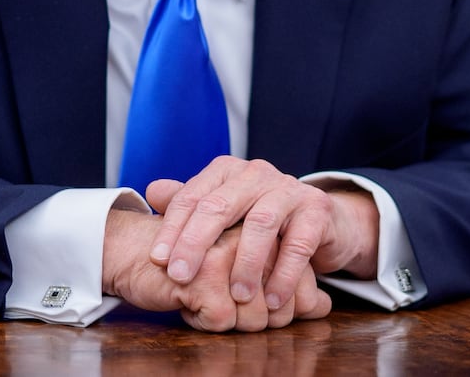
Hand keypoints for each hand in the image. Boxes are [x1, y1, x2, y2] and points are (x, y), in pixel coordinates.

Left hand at [142, 157, 379, 312]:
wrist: (318, 220)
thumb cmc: (258, 220)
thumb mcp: (223, 214)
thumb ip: (189, 205)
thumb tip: (150, 192)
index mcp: (227, 171)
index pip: (193, 196)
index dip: (172, 227)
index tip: (157, 260)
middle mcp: (256, 173)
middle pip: (220, 205)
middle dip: (196, 243)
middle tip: (180, 276)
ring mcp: (289, 189)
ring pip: (261, 223)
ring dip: (245, 263)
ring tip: (236, 296)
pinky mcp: (316, 209)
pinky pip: (298, 243)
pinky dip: (284, 274)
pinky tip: (272, 299)